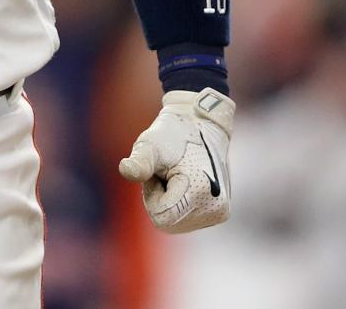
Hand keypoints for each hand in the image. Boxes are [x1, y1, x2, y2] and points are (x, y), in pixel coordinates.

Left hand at [118, 88, 233, 232]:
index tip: (160, 172)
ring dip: (170, 200)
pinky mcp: (219, 212)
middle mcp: (215, 207)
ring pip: (176, 221)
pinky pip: (187, 218)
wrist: (200, 124)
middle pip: (168, 221)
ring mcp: (219, 211)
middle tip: (168, 172)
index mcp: (201, 191)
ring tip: (178, 174)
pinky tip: (187, 182)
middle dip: (161, 198)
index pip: (161, 216)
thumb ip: (140, 161)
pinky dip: (181, 203)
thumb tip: (125, 170)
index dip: (153, 193)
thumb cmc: (170, 134)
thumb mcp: (151, 144)